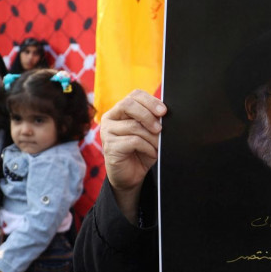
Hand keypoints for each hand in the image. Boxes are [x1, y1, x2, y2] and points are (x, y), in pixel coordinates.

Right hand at [99, 90, 166, 221]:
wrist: (131, 176)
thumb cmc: (141, 151)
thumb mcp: (149, 133)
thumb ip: (153, 120)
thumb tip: (164, 113)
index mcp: (120, 110)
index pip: (134, 95)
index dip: (150, 101)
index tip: (163, 111)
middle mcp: (110, 118)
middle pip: (128, 104)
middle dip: (148, 115)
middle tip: (160, 128)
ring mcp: (107, 132)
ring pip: (134, 126)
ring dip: (151, 137)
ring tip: (157, 146)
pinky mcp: (110, 146)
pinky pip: (133, 141)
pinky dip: (147, 147)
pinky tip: (150, 153)